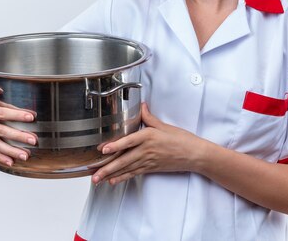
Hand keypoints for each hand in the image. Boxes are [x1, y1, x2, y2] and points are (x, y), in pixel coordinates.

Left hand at [91, 103, 206, 185]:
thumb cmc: (181, 139)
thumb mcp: (164, 126)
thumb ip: (149, 117)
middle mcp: (146, 150)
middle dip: (107, 168)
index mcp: (148, 136)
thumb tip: (141, 106)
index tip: (103, 150)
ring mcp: (148, 161)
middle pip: (123, 159)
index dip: (115, 146)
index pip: (128, 141)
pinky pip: (134, 173)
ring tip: (98, 179)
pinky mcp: (151, 168)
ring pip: (126, 168)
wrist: (194, 154)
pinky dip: (123, 178)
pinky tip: (113, 181)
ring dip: (111, 174)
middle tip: (93, 174)